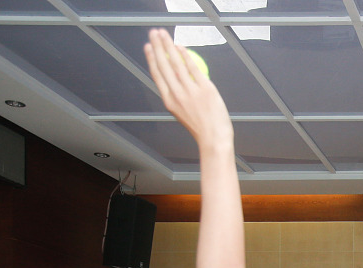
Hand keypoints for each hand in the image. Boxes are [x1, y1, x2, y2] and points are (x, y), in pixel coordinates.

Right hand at [144, 29, 232, 149]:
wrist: (214, 139)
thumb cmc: (202, 128)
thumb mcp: (184, 113)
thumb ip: (180, 96)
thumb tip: (179, 80)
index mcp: (169, 101)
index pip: (157, 75)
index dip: (151, 59)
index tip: (148, 47)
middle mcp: (177, 94)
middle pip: (164, 65)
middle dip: (157, 46)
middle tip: (154, 32)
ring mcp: (190, 91)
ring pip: (175, 63)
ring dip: (168, 45)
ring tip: (164, 34)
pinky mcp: (205, 89)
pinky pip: (193, 68)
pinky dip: (186, 56)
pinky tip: (181, 47)